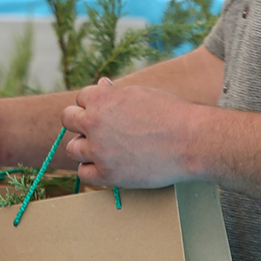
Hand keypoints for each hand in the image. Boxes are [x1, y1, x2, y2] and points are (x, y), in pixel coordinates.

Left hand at [62, 78, 201, 188]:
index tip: (107, 113)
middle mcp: (94, 122)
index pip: (80, 98)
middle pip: (68, 119)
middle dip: (82, 123)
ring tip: (106, 149)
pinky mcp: (107, 173)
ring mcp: (98, 149)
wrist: (193, 141)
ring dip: (85, 147)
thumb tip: (102, 86)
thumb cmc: (172, 114)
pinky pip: (84, 173)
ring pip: (73, 148)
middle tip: (100, 130)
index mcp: (101, 98)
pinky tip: (107, 165)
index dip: (94, 105)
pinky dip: (92, 170)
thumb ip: (116, 94)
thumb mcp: (141, 94)